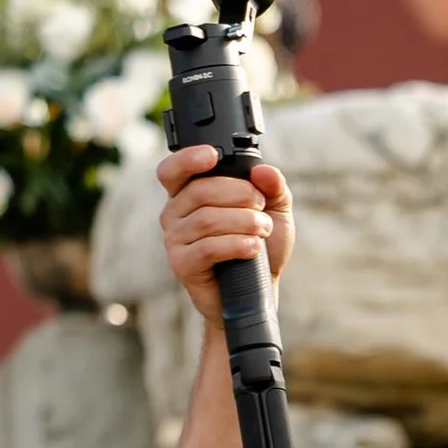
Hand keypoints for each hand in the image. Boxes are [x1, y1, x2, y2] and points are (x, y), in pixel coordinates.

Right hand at [157, 143, 292, 324]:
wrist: (258, 292)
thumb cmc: (260, 248)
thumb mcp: (274, 211)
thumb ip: (273, 187)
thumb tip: (263, 171)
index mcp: (188, 195)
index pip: (173, 170)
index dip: (188, 159)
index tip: (214, 155)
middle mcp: (175, 214)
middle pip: (200, 191)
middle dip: (239, 195)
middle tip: (261, 208)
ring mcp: (174, 240)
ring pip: (207, 219)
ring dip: (244, 222)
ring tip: (263, 230)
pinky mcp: (182, 264)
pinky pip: (208, 247)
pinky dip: (237, 245)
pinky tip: (254, 248)